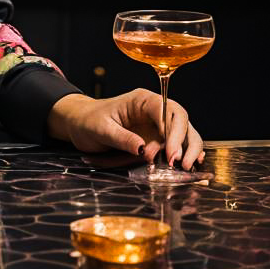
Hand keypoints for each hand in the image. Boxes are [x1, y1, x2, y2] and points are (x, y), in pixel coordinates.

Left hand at [46, 89, 204, 171]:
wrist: (80, 125)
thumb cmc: (88, 121)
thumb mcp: (101, 129)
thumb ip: (122, 137)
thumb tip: (143, 149)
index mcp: (142, 100)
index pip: (168, 111)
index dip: (174, 132)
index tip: (171, 154)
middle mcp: (154, 110)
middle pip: (182, 121)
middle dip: (185, 143)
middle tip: (180, 164)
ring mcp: (157, 125)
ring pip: (184, 134)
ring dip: (188, 151)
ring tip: (184, 168)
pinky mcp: (157, 139)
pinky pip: (177, 145)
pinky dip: (185, 154)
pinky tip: (189, 165)